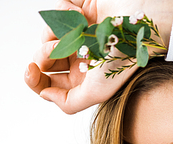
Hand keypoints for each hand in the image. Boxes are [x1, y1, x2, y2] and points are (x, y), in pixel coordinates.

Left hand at [25, 0, 172, 113]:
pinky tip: (84, 17)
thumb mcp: (97, 93)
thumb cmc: (125, 58)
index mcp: (85, 79)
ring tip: (79, 33)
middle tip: (61, 52)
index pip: (49, 83)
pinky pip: (57, 11)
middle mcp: (81, 58)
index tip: (31, 71)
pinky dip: (66, 13)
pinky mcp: (81, 11)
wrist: (141, 26)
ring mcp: (80, 34)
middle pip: (44, 59)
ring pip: (47, 34)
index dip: (35, 80)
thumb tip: (46, 94)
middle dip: (45, 55)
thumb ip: (69, 103)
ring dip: (56, 33)